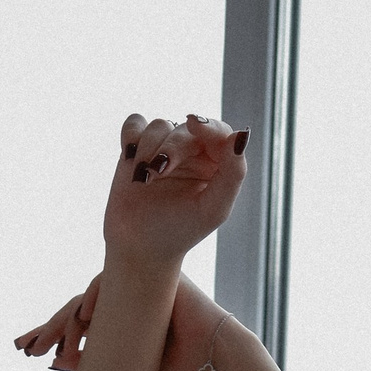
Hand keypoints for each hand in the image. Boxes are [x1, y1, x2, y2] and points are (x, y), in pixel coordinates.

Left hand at [15, 268, 225, 370]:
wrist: (213, 356)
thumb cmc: (176, 364)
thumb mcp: (124, 366)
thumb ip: (92, 362)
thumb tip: (54, 363)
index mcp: (119, 314)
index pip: (79, 319)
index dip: (54, 333)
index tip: (30, 350)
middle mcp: (125, 295)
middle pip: (78, 307)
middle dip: (51, 328)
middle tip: (27, 348)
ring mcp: (136, 283)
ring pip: (89, 296)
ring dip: (67, 321)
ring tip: (52, 345)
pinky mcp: (150, 274)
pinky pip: (112, 281)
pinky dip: (96, 298)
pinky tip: (83, 318)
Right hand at [102, 109, 246, 270]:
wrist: (139, 246)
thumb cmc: (180, 231)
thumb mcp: (213, 209)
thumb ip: (233, 174)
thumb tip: (240, 135)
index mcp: (217, 164)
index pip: (219, 132)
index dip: (208, 126)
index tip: (194, 125)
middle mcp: (192, 152)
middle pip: (185, 129)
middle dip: (171, 147)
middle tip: (157, 171)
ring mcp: (164, 147)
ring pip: (159, 125)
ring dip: (148, 148)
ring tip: (143, 179)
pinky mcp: (137, 148)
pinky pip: (135, 123)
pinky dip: (130, 134)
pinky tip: (129, 157)